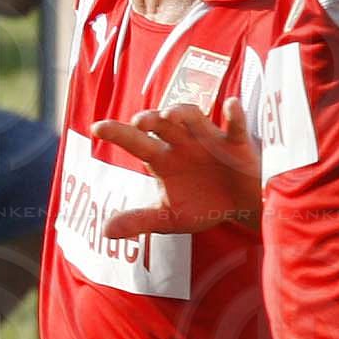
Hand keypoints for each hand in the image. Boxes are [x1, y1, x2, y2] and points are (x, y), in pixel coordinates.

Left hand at [91, 103, 260, 235]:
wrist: (241, 208)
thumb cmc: (202, 205)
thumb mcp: (169, 217)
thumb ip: (139, 221)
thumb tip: (105, 232)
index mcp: (162, 158)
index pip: (136, 141)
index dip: (117, 133)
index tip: (96, 127)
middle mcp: (182, 142)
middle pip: (162, 125)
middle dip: (151, 120)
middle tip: (138, 122)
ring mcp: (209, 139)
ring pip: (194, 119)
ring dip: (183, 114)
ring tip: (170, 115)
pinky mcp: (236, 144)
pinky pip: (236, 127)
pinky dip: (235, 116)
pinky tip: (231, 105)